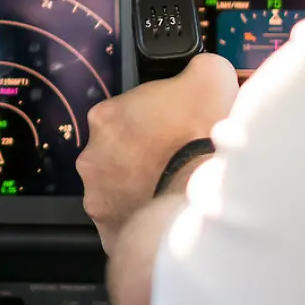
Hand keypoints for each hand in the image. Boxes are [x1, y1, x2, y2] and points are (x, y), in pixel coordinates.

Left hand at [77, 56, 238, 253]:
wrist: (203, 201)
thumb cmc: (201, 140)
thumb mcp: (210, 78)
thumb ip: (202, 69)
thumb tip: (207, 70)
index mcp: (107, 117)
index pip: (127, 111)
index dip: (156, 118)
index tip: (176, 126)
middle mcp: (94, 158)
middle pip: (120, 153)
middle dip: (146, 156)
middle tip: (178, 159)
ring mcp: (100, 198)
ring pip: (121, 191)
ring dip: (144, 190)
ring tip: (177, 191)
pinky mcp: (112, 235)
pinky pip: (129, 226)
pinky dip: (147, 222)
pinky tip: (170, 217)